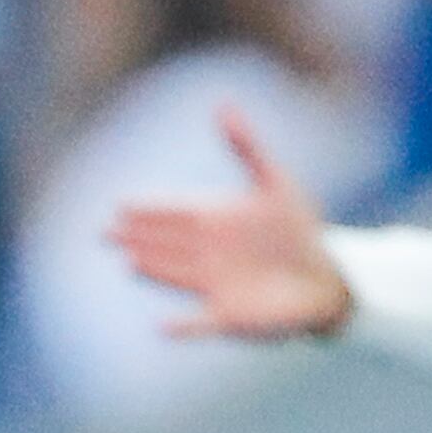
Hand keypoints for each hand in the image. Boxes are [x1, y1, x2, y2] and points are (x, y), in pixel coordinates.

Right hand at [112, 107, 351, 343]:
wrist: (327, 280)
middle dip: (137, 237)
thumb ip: (246, 147)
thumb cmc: (300, 232)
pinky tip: (160, 327)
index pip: (176, 213)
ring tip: (129, 261)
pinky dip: (182, 327)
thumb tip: (222, 105)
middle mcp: (209, 254)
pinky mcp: (227, 317)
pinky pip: (199, 324)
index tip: (121, 204)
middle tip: (105, 231)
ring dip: (154, 269)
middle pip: (167, 243)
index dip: (150, 209)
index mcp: (218, 222)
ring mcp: (214, 285)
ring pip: (176, 274)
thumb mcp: (275, 182)